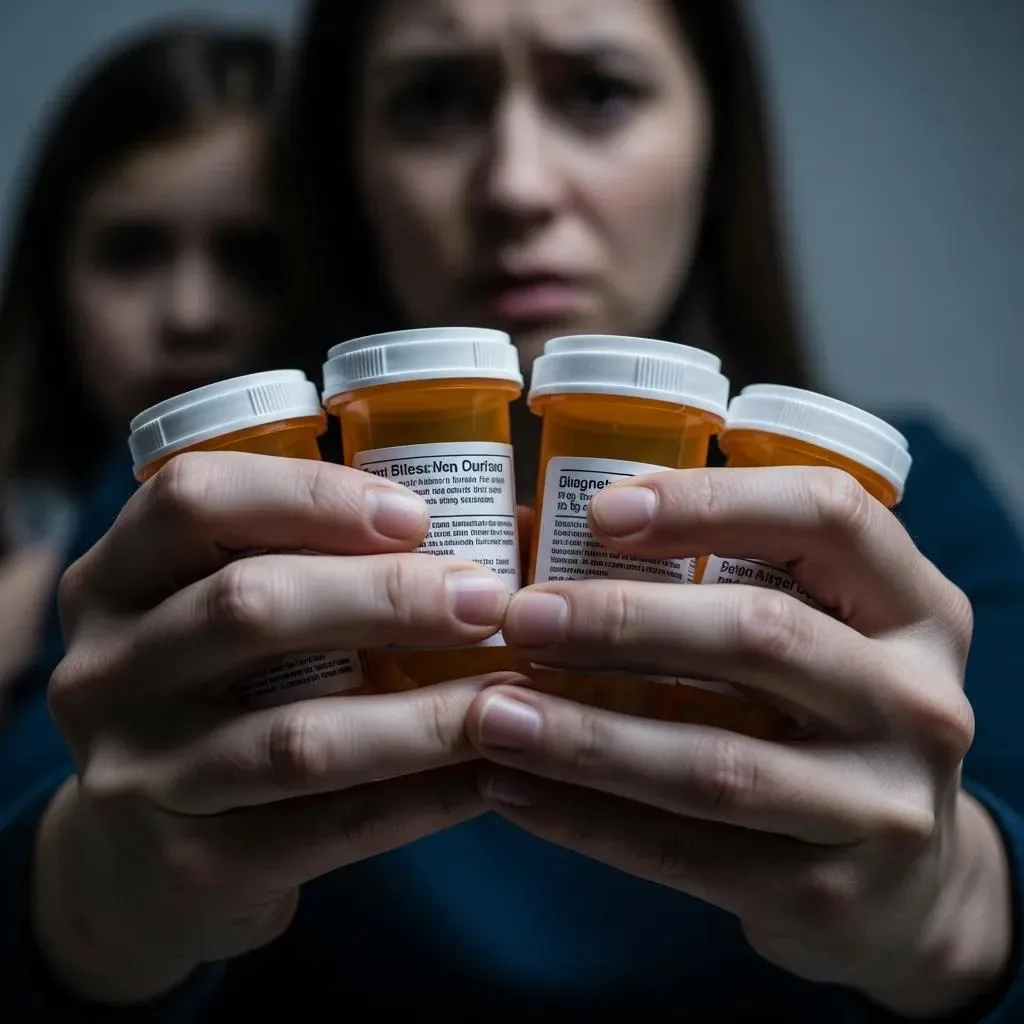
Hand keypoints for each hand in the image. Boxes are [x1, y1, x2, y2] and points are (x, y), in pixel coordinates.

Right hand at [36, 452, 511, 1004]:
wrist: (132, 861)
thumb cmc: (211, 700)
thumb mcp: (212, 617)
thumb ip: (306, 562)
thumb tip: (490, 523)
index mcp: (113, 581)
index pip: (194, 499)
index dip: (311, 495)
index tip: (417, 515)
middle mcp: (107, 671)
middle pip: (248, 606)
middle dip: (387, 596)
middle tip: (487, 599)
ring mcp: (139, 774)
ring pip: (298, 736)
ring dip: (425, 714)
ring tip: (509, 696)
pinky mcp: (190, 866)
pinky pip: (330, 827)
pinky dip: (424, 798)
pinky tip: (487, 775)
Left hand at [468, 466, 1010, 1016]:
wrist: (904, 887)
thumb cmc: (825, 718)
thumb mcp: (820, 634)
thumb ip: (724, 578)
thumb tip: (542, 529)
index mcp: (916, 607)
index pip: (827, 515)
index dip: (711, 501)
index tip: (601, 510)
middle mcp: (917, 699)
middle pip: (761, 633)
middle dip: (623, 621)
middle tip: (519, 615)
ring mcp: (880, 805)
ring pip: (713, 761)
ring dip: (584, 736)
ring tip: (489, 713)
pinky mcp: (824, 893)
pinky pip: (682, 852)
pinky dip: (583, 818)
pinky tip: (511, 788)